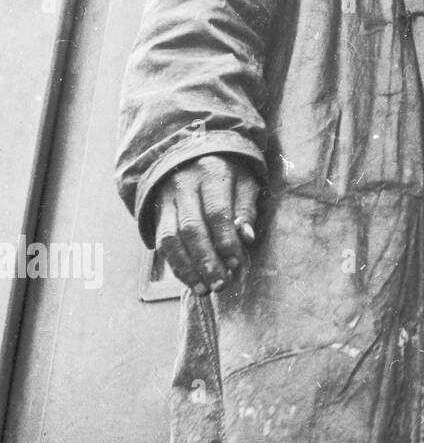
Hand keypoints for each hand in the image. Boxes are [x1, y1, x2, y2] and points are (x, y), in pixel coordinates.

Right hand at [153, 154, 260, 297]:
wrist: (193, 152)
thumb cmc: (228, 172)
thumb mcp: (245, 182)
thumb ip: (246, 209)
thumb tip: (247, 238)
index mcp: (211, 173)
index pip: (216, 212)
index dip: (225, 241)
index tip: (236, 263)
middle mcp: (184, 185)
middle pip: (191, 228)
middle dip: (206, 260)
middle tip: (220, 284)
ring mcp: (166, 198)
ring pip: (171, 238)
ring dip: (187, 268)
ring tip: (203, 289)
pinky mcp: (157, 211)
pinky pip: (161, 241)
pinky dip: (175, 264)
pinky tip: (189, 279)